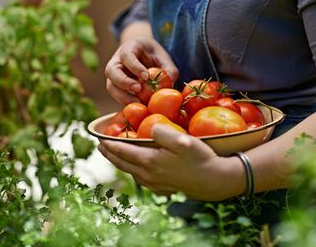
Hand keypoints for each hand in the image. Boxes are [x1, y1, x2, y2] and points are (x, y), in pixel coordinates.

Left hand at [98, 124, 235, 200]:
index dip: (109, 144)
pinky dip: (133, 171)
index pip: (122, 151)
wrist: (215, 181)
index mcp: (149, 162)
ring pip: (131, 172)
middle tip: (100, 146)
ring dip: (120, 163)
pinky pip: (141, 179)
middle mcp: (148, 175)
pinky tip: (136, 168)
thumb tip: (148, 126)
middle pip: (122, 163)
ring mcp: (155, 184)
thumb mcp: (183, 140)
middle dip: (109, 154)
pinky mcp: (163, 189)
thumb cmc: (200, 158)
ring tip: (115, 155)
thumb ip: (163, 131)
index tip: (99, 138)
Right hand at [105, 34, 177, 104]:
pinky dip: (126, 102)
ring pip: (111, 86)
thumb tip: (169, 85)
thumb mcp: (163, 57)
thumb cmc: (153, 55)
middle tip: (138, 89)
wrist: (144, 55)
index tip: (146, 76)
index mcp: (128, 48)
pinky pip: (117, 96)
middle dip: (124, 82)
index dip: (135, 66)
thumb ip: (168, 69)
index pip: (126, 56)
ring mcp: (114, 75)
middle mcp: (116, 61)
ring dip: (122, 96)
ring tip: (138, 103)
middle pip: (111, 71)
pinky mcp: (116, 88)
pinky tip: (138, 107)